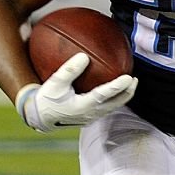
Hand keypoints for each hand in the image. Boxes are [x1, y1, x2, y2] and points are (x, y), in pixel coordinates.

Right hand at [16, 52, 136, 129]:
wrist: (40, 118)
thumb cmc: (47, 98)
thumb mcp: (54, 83)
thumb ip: (69, 70)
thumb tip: (84, 56)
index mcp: (82, 106)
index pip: (104, 95)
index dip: (117, 87)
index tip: (128, 77)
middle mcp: (90, 113)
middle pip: (115, 104)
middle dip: (127, 92)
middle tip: (134, 79)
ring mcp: (91, 117)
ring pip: (113, 107)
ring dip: (123, 96)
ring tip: (130, 84)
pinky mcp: (90, 117)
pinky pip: (107, 107)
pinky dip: (114, 98)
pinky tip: (115, 89)